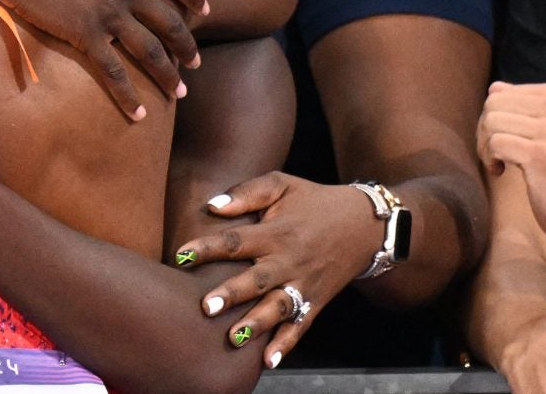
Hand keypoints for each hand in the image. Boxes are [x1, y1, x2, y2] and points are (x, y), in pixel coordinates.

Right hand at [0, 0, 207, 120]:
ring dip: (167, 75)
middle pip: (170, 21)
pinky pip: (114, 71)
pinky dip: (128, 96)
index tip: (206, 11)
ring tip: (177, 91)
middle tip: (194, 64)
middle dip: (186, 46)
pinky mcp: (86, 35)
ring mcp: (108, 12)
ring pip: (150, 51)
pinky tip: (139, 114)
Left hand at [174, 172, 381, 367]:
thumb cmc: (313, 200)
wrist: (364, 224)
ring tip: (234, 337)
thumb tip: (211, 205)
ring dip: (256, 324)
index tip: (181, 255)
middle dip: (232, 294)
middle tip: (206, 307)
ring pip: (278, 308)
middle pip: (257, 280)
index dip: (208, 248)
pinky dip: (286, 344)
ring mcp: (304, 285)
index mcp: (276, 232)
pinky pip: (300, 326)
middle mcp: (289, 261)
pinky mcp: (316, 301)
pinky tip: (268, 361)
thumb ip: (247, 193)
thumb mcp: (282, 184)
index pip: (237, 241)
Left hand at [478, 82, 545, 244]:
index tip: (504, 136)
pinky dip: (490, 158)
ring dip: (485, 146)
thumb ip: (522, 103)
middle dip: (484, 130)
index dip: (492, 116)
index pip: (500, 92)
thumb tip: (494, 87)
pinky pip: (495, 143)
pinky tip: (501, 170)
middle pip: (492, 105)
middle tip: (495, 151)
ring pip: (490, 122)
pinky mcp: (540, 154)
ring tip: (499, 161)